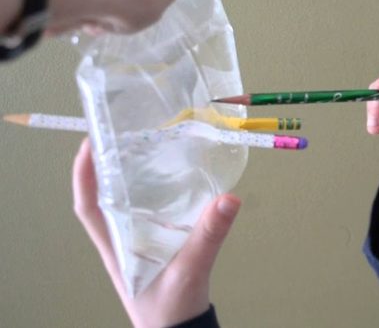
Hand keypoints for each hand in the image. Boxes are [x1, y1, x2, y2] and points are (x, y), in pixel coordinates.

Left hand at [73, 138, 239, 327]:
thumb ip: (208, 235)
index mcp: (116, 249)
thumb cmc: (171, 309)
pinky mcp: (160, 246)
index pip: (89, 207)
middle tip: (126, 134)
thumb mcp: (189, 270)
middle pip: (107, 198)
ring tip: (147, 147)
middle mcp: (124, 242)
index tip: (91, 143)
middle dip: (110, 166)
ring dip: (133, 177)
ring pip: (130, 204)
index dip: (84, 175)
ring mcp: (141, 245)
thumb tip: (228, 198)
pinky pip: (154, 214)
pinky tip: (174, 180)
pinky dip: (160, 194)